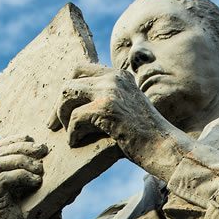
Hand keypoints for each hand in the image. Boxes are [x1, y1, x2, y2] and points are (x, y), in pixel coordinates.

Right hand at [0, 135, 62, 218]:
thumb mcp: (48, 191)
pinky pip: (4, 180)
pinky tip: (38, 181)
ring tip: (41, 168)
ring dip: (22, 160)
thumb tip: (64, 152)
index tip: (34, 140)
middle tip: (42, 150)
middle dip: (20, 146)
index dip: (13, 140)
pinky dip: (22, 175)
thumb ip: (47, 173)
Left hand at [49, 64, 189, 180]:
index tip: (63, 109)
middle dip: (58, 104)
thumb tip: (76, 110)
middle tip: (54, 124)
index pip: (81, 69)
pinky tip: (77, 143)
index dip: (68, 89)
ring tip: (70, 134)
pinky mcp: (106, 109)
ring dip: (62, 117)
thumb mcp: (127, 111)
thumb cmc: (147, 139)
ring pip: (67, 95)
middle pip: (69, 81)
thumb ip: (107, 103)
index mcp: (119, 76)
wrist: (165, 149)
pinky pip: (74, 118)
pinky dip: (72, 134)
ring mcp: (110, 91)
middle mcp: (114, 78)